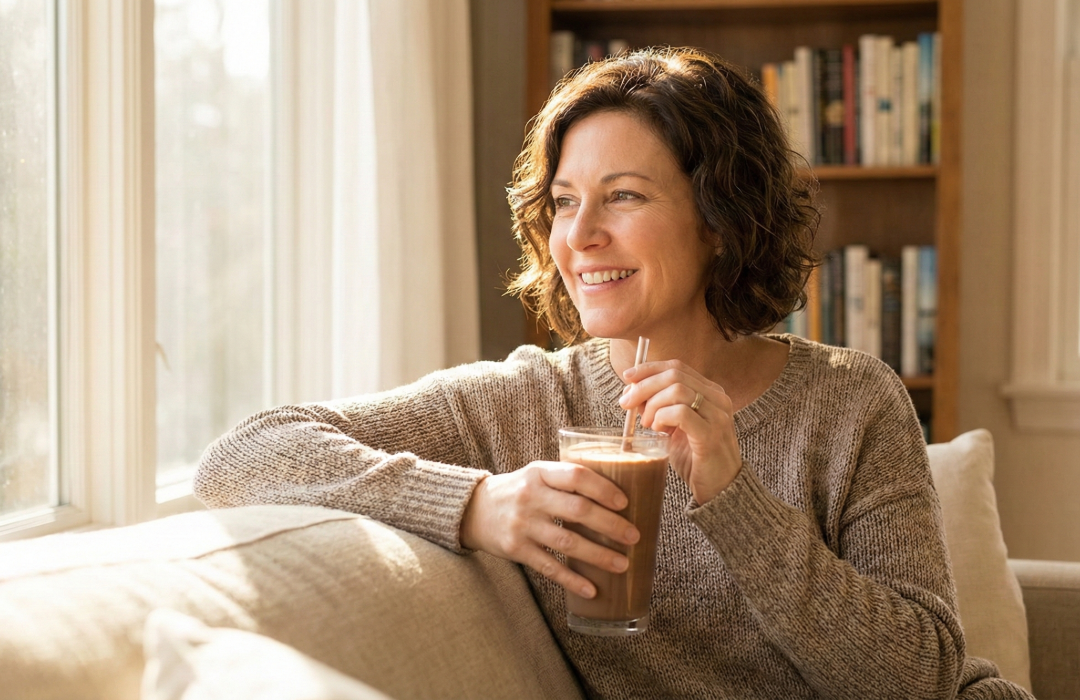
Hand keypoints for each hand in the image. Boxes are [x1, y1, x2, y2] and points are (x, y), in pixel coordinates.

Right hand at [460, 462, 639, 598]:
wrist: (474, 510)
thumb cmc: (519, 491)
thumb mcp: (537, 474)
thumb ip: (566, 480)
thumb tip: (616, 494)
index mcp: (540, 473)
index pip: (576, 476)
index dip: (603, 488)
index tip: (625, 502)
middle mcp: (531, 497)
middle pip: (578, 510)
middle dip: (610, 525)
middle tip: (634, 536)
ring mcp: (523, 524)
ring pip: (568, 542)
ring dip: (599, 555)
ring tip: (622, 564)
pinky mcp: (516, 549)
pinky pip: (550, 567)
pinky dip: (572, 580)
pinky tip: (592, 589)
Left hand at [620, 360, 741, 504]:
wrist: (720, 490)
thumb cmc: (695, 458)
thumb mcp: (674, 427)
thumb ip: (658, 408)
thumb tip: (631, 392)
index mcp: (710, 392)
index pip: (677, 367)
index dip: (649, 368)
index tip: (627, 377)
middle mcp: (717, 399)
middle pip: (674, 375)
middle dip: (644, 386)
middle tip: (627, 404)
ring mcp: (717, 416)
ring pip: (677, 390)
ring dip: (653, 405)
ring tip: (647, 424)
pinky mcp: (711, 435)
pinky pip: (681, 413)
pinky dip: (662, 417)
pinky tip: (659, 431)